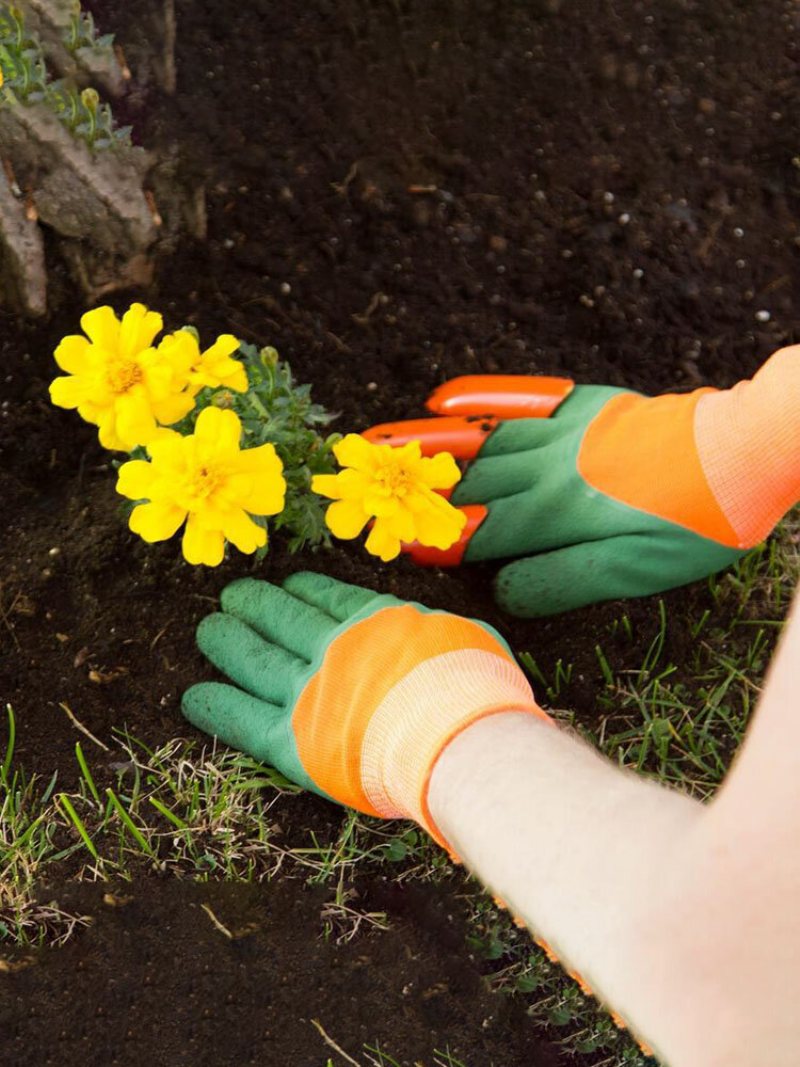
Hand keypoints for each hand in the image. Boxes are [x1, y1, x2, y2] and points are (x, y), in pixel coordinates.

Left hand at [182, 573, 545, 842]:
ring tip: (208, 629)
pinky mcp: (295, 743)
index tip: (290, 582)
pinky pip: (246, 722)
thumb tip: (432, 633)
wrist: (456, 737)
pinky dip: (218, 707)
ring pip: (257, 661)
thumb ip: (437, 633)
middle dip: (258, 606)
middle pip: (285, 621)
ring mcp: (310, 695)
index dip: (307, 590)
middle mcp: (335, 652)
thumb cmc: (475, 690)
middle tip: (233, 595)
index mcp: (376, 625)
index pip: (332, 600)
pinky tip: (192, 698)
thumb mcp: (469, 639)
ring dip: (230, 642)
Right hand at [365, 346, 799, 615]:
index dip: (436, 539)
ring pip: (480, 440)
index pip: (480, 531)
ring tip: (376, 440)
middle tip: (354, 482)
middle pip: (467, 481)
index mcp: (556, 515)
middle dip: (409, 487)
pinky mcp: (583, 406)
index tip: (389, 541)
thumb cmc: (690, 525)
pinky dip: (478, 398)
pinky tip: (443, 397)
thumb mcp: (632, 572)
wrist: (740, 455)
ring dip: (425, 443)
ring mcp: (562, 431)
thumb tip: (501, 588)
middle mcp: (546, 469)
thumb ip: (560, 580)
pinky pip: (518, 398)